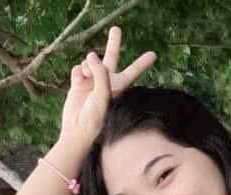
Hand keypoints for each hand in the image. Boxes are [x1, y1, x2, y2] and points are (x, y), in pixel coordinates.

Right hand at [59, 25, 156, 146]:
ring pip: (91, 61)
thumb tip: (91, 54)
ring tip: (87, 75)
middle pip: (112, 57)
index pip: (133, 72)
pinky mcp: (78, 81)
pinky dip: (78, 71)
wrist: (77, 129)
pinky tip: (79, 80)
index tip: (153, 54)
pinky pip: (78, 67)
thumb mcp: (103, 95)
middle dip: (114, 43)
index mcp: (118, 87)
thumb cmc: (95, 118)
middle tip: (116, 28)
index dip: (142, 63)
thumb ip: (100, 73)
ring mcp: (91, 81)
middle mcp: (106, 82)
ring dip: (88, 64)